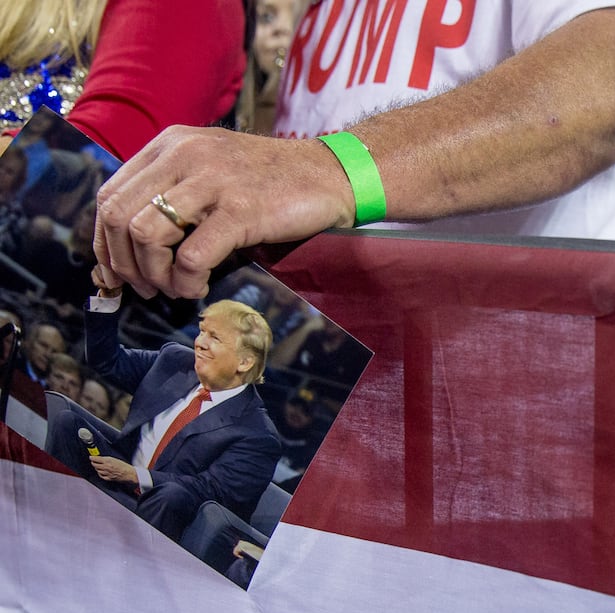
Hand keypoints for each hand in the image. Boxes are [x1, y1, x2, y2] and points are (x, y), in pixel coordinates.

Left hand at [89, 455, 137, 484]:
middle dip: (93, 462)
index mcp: (108, 461)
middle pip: (94, 465)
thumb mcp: (115, 459)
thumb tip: (101, 459)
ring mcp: (106, 473)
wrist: (129, 474)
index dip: (92, 458)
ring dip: (97, 468)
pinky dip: (100, 473)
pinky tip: (101, 472)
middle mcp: (106, 467)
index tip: (91, 457)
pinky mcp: (108, 478)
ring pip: (97, 470)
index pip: (95, 459)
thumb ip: (107, 459)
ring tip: (98, 466)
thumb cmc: (124, 466)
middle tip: (94, 461)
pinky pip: (101, 475)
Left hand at [93, 126, 358, 299]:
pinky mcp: (241, 210)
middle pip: (121, 216)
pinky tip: (199, 287)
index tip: (118, 272)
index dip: (105, 241)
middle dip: (126, 263)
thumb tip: (135, 240)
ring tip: (176, 288)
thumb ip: (175, 189)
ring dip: (155, 275)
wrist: (332, 175)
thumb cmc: (273, 181)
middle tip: (145, 288)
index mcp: (171, 144)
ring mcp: (212, 181)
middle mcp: (184, 156)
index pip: (111, 195)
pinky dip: (186, 282)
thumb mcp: (212, 168)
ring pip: (148, 235)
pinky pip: (191, 256)